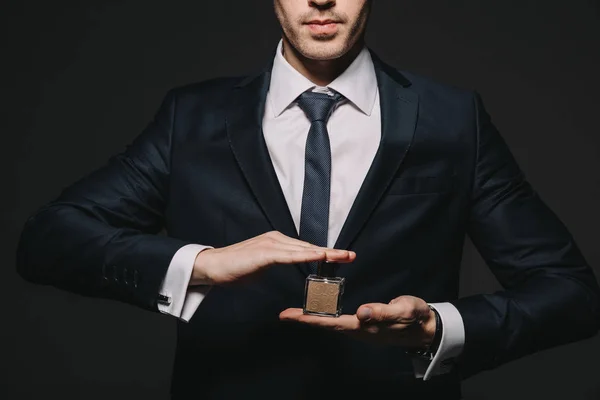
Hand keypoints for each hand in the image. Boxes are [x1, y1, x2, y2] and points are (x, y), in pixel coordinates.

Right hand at [190, 231, 355, 284]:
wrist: (213, 266)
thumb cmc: (235, 268)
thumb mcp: (261, 267)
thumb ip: (276, 264)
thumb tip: (286, 266)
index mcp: (277, 243)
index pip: (305, 248)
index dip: (324, 252)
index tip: (342, 256)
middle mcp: (276, 239)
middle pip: (309, 246)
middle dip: (331, 251)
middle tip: (351, 254)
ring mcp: (271, 244)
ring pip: (303, 249)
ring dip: (324, 253)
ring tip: (342, 256)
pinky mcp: (265, 253)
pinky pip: (289, 255)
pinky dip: (306, 256)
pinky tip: (318, 257)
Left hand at [280, 295, 435, 348]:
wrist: (425, 327)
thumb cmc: (415, 317)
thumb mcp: (404, 310)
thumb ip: (384, 312)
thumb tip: (362, 312)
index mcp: (365, 326)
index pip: (332, 323)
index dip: (310, 319)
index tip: (291, 316)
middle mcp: (359, 329)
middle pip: (326, 325)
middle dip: (305, 320)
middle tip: (285, 314)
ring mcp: (361, 328)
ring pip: (331, 323)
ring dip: (313, 318)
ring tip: (296, 312)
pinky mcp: (364, 323)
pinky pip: (339, 320)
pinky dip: (325, 315)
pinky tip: (319, 309)